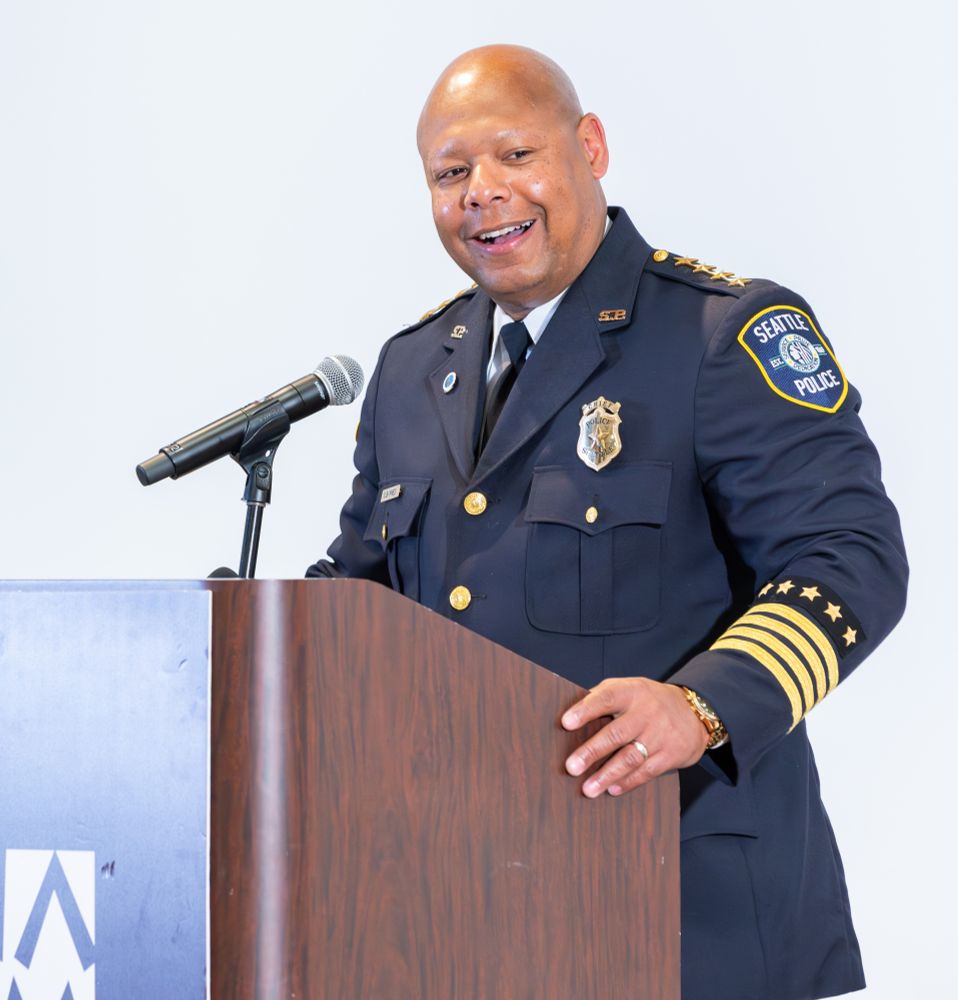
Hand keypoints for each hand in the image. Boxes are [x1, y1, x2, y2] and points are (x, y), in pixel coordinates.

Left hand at [561, 678, 708, 797]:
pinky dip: (628, 782)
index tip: (566, 723)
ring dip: (608, 775)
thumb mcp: (629, 688)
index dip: (586, 709)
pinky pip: (647, 771)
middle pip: (616, 733)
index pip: (606, 697)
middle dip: (592, 751)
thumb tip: (569, 713)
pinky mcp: (672, 754)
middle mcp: (647, 712)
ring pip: (631, 757)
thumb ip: (603, 697)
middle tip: (571, 767)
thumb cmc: (648, 701)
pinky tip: (612, 789)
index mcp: (632, 691)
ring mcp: (661, 734)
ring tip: (588, 789)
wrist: (694, 711)